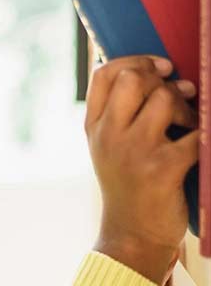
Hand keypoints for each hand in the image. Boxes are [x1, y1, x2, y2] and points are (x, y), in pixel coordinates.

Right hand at [84, 55, 199, 284]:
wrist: (131, 232)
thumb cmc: (124, 181)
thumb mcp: (105, 144)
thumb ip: (116, 110)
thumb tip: (156, 71)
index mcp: (93, 125)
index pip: (104, 73)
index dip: (134, 60)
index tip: (161, 67)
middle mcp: (108, 134)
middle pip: (132, 78)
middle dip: (161, 79)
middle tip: (178, 91)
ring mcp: (134, 150)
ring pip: (164, 99)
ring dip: (186, 106)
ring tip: (189, 121)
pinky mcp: (163, 168)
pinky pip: (195, 134)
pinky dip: (204, 133)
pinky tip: (199, 142)